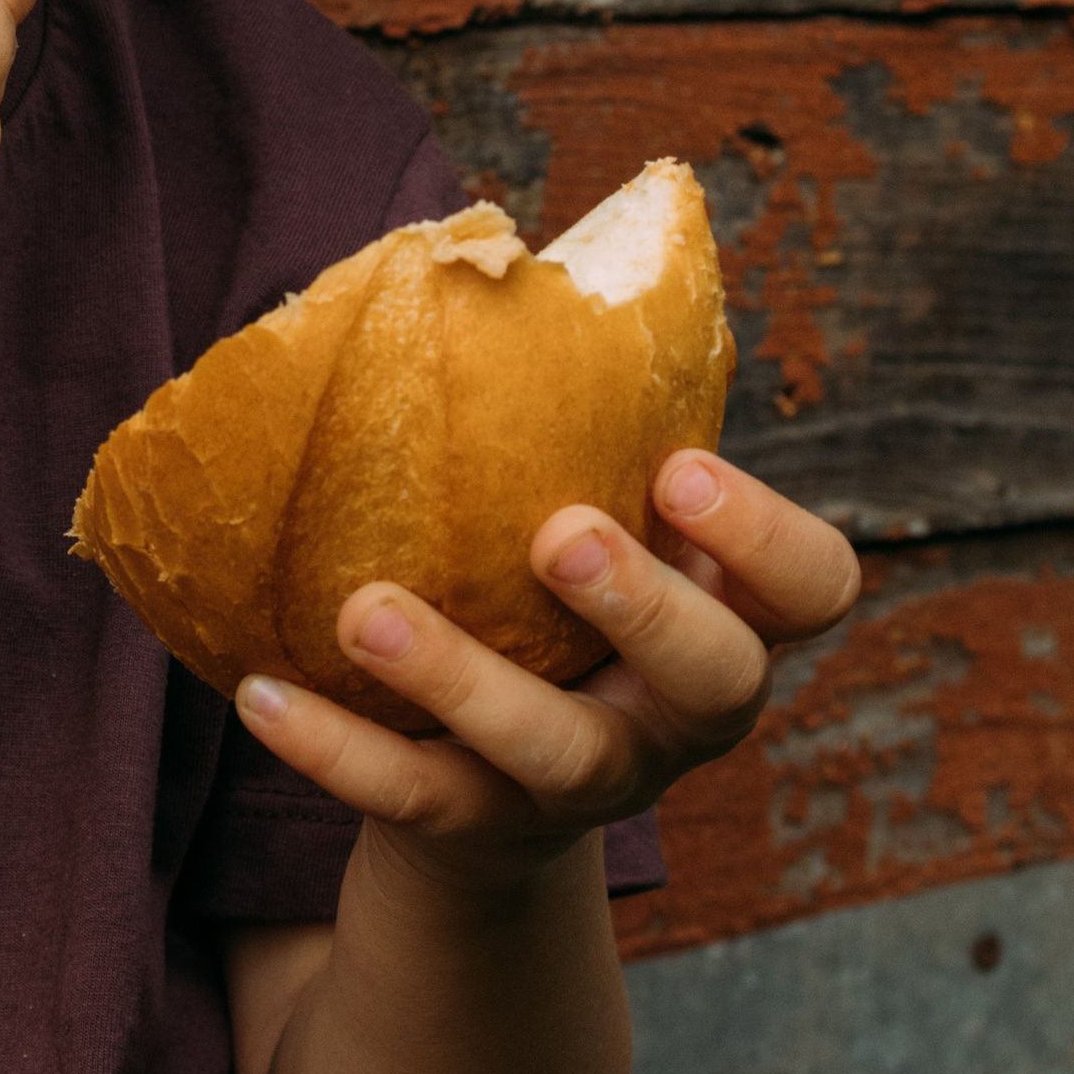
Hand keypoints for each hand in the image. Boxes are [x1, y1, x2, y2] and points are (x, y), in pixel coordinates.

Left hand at [234, 454, 860, 896]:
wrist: (478, 788)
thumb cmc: (536, 590)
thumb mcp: (584, 504)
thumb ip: (574, 418)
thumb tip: (481, 240)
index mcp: (728, 613)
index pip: (814, 585)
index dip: (765, 536)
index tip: (675, 467)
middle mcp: (680, 712)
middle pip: (717, 681)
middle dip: (646, 609)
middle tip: (560, 535)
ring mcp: (590, 784)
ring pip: (558, 754)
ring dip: (465, 679)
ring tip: (366, 610)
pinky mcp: (482, 832)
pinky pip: (415, 800)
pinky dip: (337, 751)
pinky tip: (260, 694)